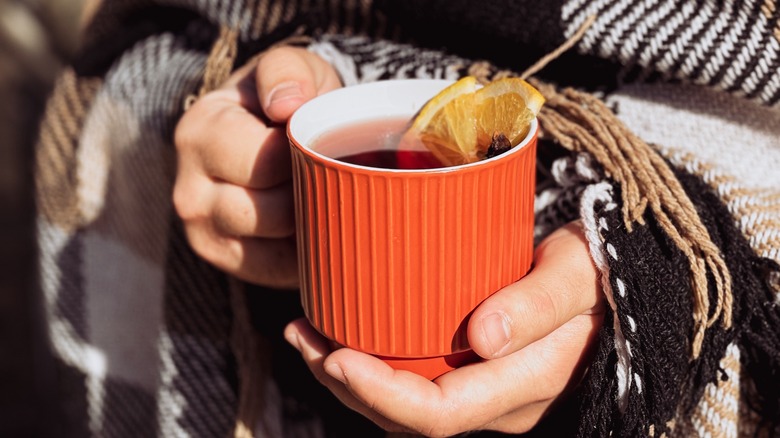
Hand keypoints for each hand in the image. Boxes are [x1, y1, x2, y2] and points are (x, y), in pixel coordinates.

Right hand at [173, 47, 341, 287]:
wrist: (272, 138)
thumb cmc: (284, 103)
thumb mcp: (289, 69)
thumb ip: (287, 72)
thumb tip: (287, 105)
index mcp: (199, 136)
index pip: (268, 163)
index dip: (307, 156)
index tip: (319, 141)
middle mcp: (189, 193)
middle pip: (274, 212)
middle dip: (311, 193)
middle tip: (325, 172)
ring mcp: (204, 235)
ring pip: (278, 245)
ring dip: (311, 222)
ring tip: (318, 194)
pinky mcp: (228, 263)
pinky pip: (281, 271)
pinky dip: (307, 250)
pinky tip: (313, 223)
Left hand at [284, 221, 604, 435]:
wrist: (607, 282)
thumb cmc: (593, 272)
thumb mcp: (576, 276)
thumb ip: (538, 306)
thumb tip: (483, 339)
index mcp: (523, 385)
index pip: (440, 414)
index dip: (380, 395)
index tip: (335, 354)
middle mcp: (496, 402)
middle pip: (406, 418)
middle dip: (344, 384)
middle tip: (301, 334)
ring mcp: (481, 392)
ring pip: (402, 405)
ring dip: (346, 375)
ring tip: (304, 332)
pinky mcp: (470, 372)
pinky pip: (414, 381)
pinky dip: (370, 362)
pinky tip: (341, 331)